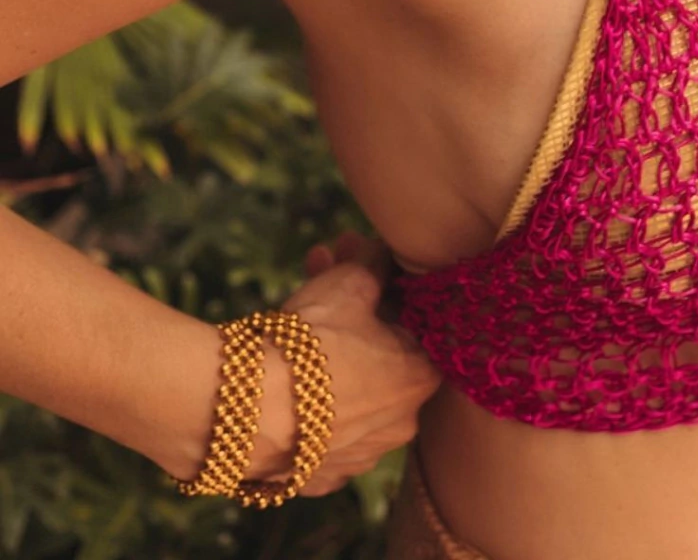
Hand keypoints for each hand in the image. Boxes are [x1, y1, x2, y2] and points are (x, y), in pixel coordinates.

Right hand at [246, 230, 439, 495]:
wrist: (247, 412)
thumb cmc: (311, 343)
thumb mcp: (351, 284)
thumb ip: (376, 263)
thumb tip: (382, 250)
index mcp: (421, 379)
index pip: (416, 320)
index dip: (385, 281)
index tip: (355, 256)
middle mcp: (400, 425)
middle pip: (380, 348)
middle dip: (352, 303)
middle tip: (321, 264)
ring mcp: (358, 455)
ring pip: (349, 385)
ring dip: (328, 344)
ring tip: (290, 300)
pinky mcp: (318, 476)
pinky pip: (320, 421)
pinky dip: (308, 392)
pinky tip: (283, 363)